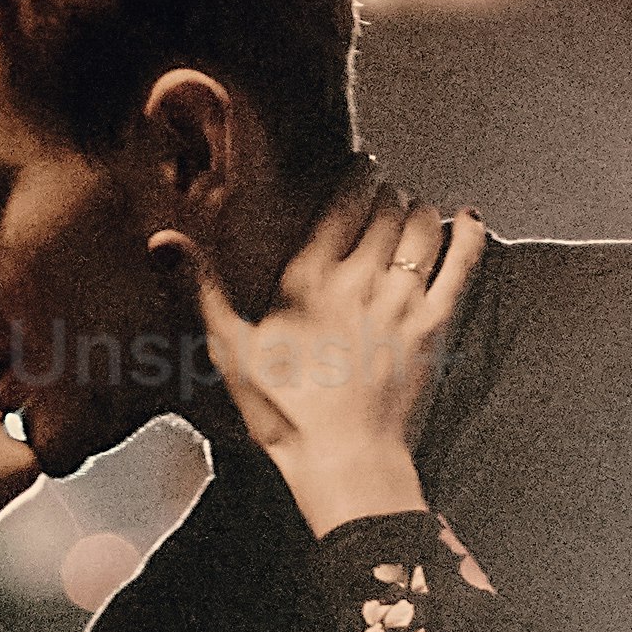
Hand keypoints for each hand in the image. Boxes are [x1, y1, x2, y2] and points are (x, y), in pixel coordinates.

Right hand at [150, 171, 482, 530]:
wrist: (344, 463)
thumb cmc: (285, 414)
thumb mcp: (231, 351)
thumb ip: (202, 289)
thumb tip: (161, 241)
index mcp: (309, 278)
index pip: (345, 200)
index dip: (359, 175)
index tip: (362, 168)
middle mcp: (359, 280)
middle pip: (387, 207)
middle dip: (388, 193)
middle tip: (385, 196)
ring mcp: (401, 301)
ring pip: (423, 226)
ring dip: (421, 210)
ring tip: (413, 212)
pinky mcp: (435, 327)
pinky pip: (462, 264)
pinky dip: (469, 235)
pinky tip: (470, 218)